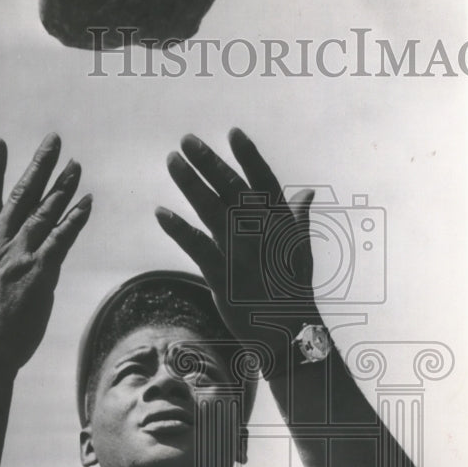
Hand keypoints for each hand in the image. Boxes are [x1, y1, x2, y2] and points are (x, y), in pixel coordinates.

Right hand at [0, 134, 91, 373]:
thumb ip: (0, 259)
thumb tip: (22, 250)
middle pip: (21, 195)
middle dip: (39, 165)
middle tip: (54, 140)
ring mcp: (19, 255)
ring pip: (44, 212)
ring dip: (62, 187)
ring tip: (76, 165)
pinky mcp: (39, 271)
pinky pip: (61, 238)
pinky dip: (75, 218)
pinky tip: (87, 202)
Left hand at [156, 127, 318, 371]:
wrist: (289, 334)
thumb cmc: (294, 290)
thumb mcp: (301, 250)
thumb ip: (297, 217)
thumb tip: (307, 191)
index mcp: (282, 224)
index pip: (264, 183)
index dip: (249, 157)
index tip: (233, 132)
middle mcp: (262, 234)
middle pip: (232, 189)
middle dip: (210, 162)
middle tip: (187, 140)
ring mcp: (242, 254)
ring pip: (212, 211)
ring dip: (189, 184)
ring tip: (171, 161)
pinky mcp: (222, 276)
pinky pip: (197, 247)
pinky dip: (178, 228)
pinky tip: (160, 211)